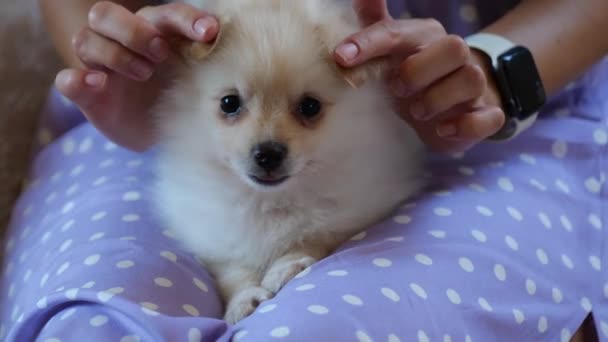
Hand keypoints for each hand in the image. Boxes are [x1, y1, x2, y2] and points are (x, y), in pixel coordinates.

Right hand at [55, 1, 218, 150]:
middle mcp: (121, 42)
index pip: (163, 14)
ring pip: (86, 40)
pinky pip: (67, 80)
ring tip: (144, 74)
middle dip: (134, 30)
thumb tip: (215, 35)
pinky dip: (77, 80)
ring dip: (114, 53)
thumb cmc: (180, 97)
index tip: (208, 33)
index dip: (185, 18)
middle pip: (106, 14)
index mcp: (152, 32)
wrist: (161, 133)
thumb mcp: (196, 80)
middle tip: (161, 53)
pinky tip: (97, 84)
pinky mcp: (87, 94)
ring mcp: (100, 67)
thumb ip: (204, 60)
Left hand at [337, 0, 504, 152]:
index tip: (341, 57)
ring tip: (417, 112)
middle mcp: (455, 56)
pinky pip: (490, 116)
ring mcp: (473, 86)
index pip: (398, 32)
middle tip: (396, 89)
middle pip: (453, 47)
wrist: (454, 102)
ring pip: (471, 79)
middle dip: (418, 71)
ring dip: (439, 99)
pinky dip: (466, 125)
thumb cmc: (415, 73)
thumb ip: (375, 24)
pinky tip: (442, 130)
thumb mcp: (392, 50)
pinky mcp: (485, 113)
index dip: (369, 43)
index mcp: (425, 37)